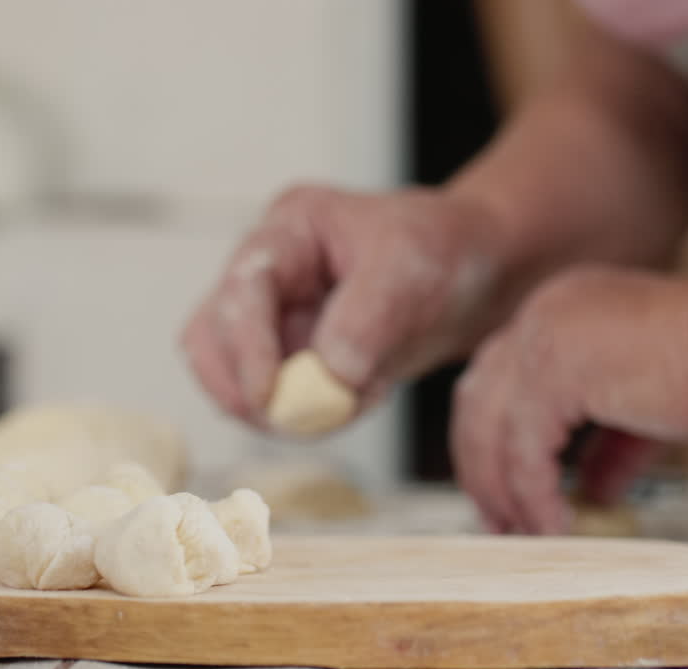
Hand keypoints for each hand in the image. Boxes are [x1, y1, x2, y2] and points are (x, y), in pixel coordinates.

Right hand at [182, 184, 522, 426]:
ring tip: (346, 402)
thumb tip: (329, 377)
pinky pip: (270, 399)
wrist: (475, 273)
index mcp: (291, 229)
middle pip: (212, 335)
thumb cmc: (444, 250)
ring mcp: (272, 316)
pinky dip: (304, 414)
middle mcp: (267, 271)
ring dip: (270, 407)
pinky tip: (357, 398)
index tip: (270, 396)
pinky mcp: (287, 356)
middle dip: (246, 385)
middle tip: (296, 419)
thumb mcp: (412, 272)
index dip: (248, 346)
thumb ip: (368, 321)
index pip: (243, 287)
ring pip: (227, 373)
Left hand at [451, 265, 687, 533]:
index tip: (499, 490)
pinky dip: (534, 495)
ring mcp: (540, 340)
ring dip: (501, 488)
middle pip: (478, 401)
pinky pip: (526, 450)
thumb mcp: (641, 409)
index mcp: (553, 313)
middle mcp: (537, 318)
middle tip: (496, 520)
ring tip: (521, 533)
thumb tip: (594, 492)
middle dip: (480, 465)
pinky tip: (554, 527)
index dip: (491, 438)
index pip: (498, 381)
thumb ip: (608, 444)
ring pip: (491, 429)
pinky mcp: (555, 372)